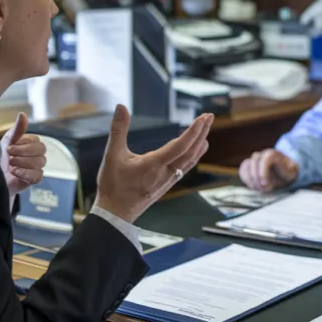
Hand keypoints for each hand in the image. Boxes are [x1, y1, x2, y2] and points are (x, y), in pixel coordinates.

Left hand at [1, 112, 46, 196]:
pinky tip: (14, 172)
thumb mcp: (6, 142)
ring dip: (23, 162)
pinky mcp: (33, 180)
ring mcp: (36, 168)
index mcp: (31, 145)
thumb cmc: (0, 158)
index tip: (10, 146)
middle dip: (24, 151)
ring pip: (39, 162)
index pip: (37, 140)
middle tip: (9, 154)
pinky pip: (37, 176)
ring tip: (10, 163)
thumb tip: (22, 113)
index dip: (24, 143)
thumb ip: (17, 129)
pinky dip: (25, 173)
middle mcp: (36, 155)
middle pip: (41, 150)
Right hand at [94, 105, 213, 222]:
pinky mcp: (166, 185)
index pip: (179, 146)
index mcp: (154, 165)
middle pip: (190, 152)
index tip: (203, 118)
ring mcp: (168, 181)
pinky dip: (193, 156)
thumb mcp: (112, 155)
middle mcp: (165, 173)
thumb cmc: (112, 186)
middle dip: (201, 133)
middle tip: (209, 117)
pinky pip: (185, 168)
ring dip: (199, 144)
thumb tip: (120, 107)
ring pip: (189, 161)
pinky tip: (195, 151)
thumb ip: (118, 130)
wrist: (115, 214)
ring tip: (206, 130)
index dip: (193, 131)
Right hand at [239, 148, 297, 191]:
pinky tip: (252, 186)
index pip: (265, 159)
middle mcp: (262, 154)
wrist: (281, 173)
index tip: (265, 183)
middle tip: (263, 189)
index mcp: (273, 154)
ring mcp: (254, 159)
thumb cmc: (287, 172)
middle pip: (254, 162)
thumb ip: (290, 168)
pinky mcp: (248, 165)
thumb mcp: (292, 171)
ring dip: (250, 179)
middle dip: (257, 177)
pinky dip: (245, 179)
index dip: (263, 171)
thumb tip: (289, 166)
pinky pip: (242, 169)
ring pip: (246, 165)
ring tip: (258, 189)